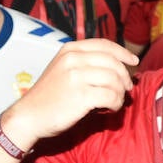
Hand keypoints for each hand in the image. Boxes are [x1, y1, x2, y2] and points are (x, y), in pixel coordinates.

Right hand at [3, 39, 137, 144]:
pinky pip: (111, 96)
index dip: (123, 52)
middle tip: (126, 88)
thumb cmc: (48, 96)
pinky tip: (110, 108)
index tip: (133, 61)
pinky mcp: (81, 95)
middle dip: (124, 76)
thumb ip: (84, 63)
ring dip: (120, 92)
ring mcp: (77, 76)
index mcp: (70, 50)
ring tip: (115, 101)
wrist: (28, 116)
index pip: (104, 45)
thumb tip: (117, 66)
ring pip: (114, 79)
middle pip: (113, 62)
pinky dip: (116, 103)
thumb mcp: (63, 69)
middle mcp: (73, 59)